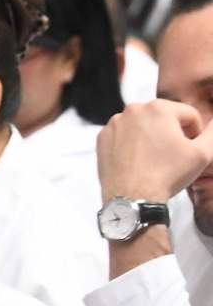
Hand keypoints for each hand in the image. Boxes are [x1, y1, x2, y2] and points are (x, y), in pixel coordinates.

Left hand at [97, 100, 212, 203]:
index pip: (188, 114)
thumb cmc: (169, 174)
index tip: (191, 149)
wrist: (132, 197)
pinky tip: (138, 161)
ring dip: (152, 137)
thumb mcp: (202, 153)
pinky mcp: (102, 138)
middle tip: (173, 155)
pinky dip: (132, 144)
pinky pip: (124, 135)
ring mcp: (114, 123)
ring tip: (155, 159)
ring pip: (143, 125)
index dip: (195, 133)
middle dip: (172, 132)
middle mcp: (133, 109)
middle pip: (164, 117)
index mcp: (159, 108)